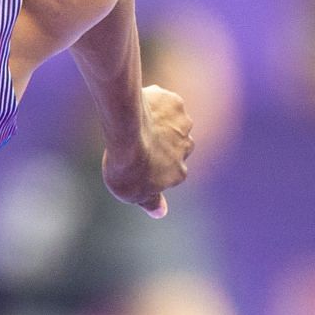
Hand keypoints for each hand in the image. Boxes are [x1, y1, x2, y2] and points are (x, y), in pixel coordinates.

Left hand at [103, 84, 192, 217]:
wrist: (126, 133)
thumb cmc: (127, 167)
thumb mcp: (133, 194)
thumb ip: (150, 201)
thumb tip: (160, 212)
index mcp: (179, 173)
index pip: (170, 170)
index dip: (152, 164)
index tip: (136, 161)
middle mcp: (188, 148)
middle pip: (175, 144)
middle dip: (159, 141)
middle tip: (136, 140)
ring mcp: (183, 125)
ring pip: (173, 122)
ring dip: (159, 121)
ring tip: (135, 121)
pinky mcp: (175, 103)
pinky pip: (166, 101)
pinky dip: (155, 102)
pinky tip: (139, 105)